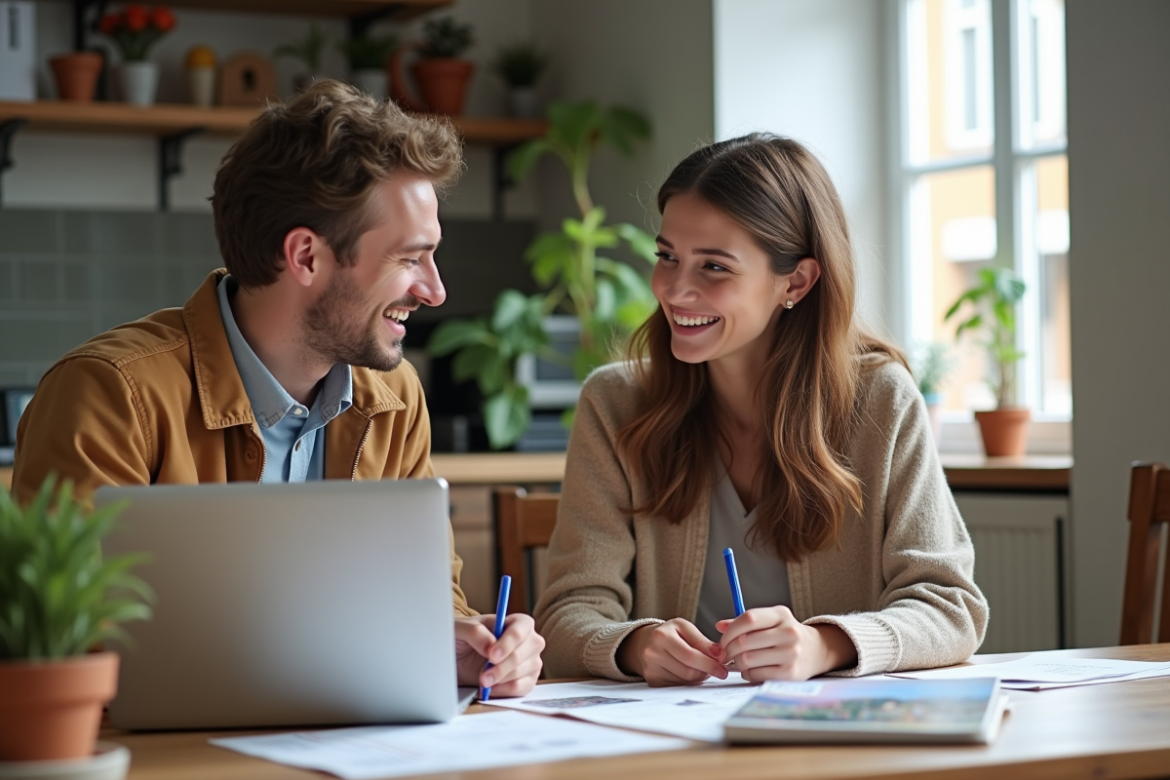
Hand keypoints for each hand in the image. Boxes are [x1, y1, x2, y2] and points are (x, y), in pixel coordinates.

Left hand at [454, 614, 544, 697]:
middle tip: (483, 676)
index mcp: (519, 622)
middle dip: (500, 668)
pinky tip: (492, 688)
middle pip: (520, 655)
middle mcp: (530, 641)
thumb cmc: (465, 637)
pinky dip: (504, 691)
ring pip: (520, 673)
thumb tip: (490, 645)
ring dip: (499, 680)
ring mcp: (531, 661)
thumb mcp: (462, 629)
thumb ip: (476, 632)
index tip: (491, 656)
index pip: (519, 631)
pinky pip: (521, 688)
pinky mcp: (528, 680)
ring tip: (483, 681)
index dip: (506, 644)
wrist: (461, 658)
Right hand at [616, 618, 727, 685]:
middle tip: (715, 669)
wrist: (645, 642)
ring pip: (685, 681)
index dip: (709, 664)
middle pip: (688, 672)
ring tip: (700, 667)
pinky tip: (688, 671)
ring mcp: (651, 669)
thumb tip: (719, 655)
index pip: (690, 655)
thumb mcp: (684, 628)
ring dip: (698, 677)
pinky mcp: (652, 681)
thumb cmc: (669, 633)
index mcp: (661, 636)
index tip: (723, 668)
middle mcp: (652, 653)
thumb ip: (702, 640)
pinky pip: (677, 686)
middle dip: (706, 672)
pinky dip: (687, 681)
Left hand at [717, 607, 856, 682]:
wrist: (816, 651)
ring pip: (747, 659)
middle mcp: (789, 633)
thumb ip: (744, 622)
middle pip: (744, 641)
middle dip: (729, 649)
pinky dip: (747, 673)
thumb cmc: (785, 634)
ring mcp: (791, 654)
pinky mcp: (790, 674)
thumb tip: (719, 626)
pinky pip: (755, 674)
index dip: (730, 631)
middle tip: (725, 654)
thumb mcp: (770, 621)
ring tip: (740, 661)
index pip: (749, 619)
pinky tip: (752, 669)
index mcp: (781, 615)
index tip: (723, 640)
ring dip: (737, 662)